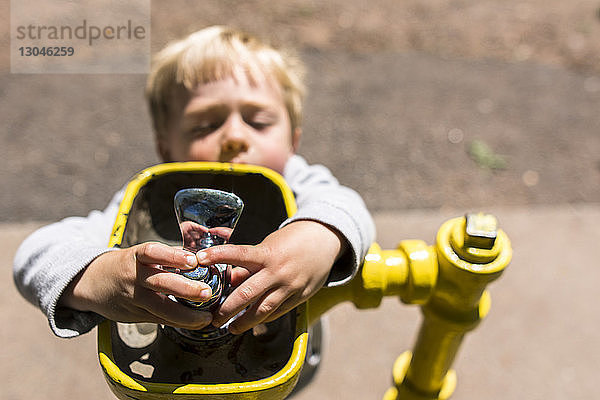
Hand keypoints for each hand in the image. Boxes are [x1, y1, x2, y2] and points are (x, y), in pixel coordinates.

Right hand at [59, 242, 213, 329]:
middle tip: (206, 293)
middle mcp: (134, 277)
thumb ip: (166, 258)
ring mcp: (134, 298)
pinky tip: (196, 323)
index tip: (193, 261)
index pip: (153, 253)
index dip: (173, 256)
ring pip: (160, 307)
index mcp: (136, 257)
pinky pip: (159, 319)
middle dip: (185, 289)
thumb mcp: (140, 255)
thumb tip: (200, 260)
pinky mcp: (134, 314)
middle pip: (160, 282)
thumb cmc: (125, 266)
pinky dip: (179, 322)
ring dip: (186, 314)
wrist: (91, 284)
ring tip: (205, 317)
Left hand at [196, 220, 344, 333]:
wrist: (324, 241)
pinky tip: (252, 324)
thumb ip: (250, 265)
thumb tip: (230, 281)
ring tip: (231, 328)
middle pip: (247, 293)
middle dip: (227, 309)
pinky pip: (278, 312)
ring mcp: (290, 286)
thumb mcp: (268, 246)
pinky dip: (264, 318)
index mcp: (267, 253)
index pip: (238, 254)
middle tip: (213, 319)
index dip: (217, 256)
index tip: (199, 260)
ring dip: (244, 322)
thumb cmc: (291, 242)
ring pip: (263, 309)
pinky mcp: (299, 297)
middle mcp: (277, 271)